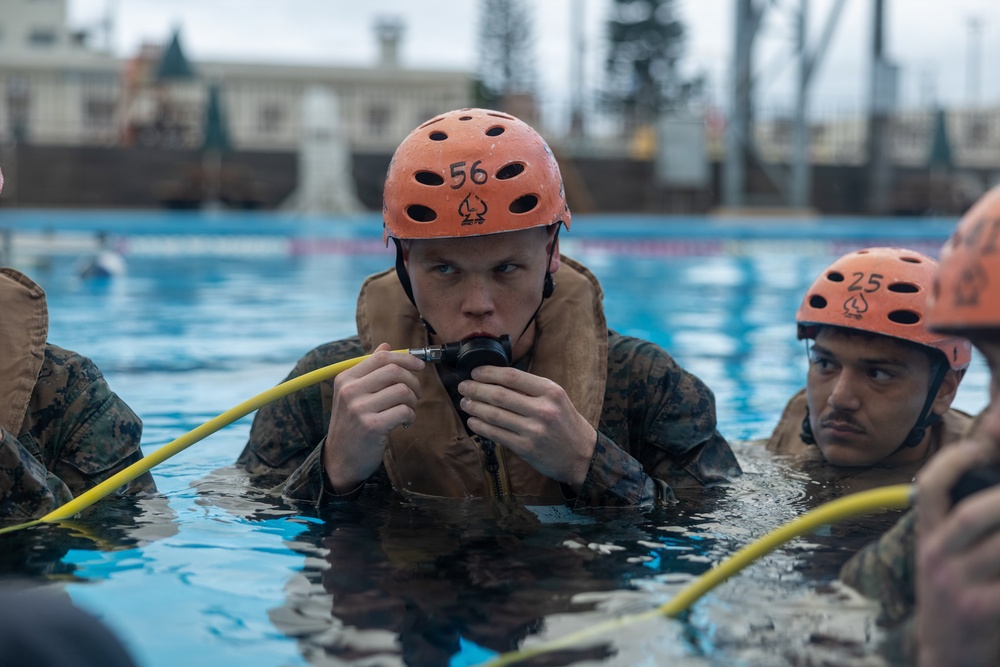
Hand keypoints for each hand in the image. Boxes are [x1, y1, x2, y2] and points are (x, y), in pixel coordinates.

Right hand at [323, 343, 423, 492]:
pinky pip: (404, 411)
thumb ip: (369, 369)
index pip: (381, 357)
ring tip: (407, 411)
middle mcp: (350, 390)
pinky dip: (410, 416)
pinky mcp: (372, 426)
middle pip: (394, 371)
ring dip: (412, 401)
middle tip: (415, 394)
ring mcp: (359, 408)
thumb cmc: (352, 424)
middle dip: (413, 381)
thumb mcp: (353, 394)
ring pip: (402, 391)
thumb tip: (386, 344)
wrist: (340, 459)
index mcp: (345, 378)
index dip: (405, 358)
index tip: (419, 366)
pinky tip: (404, 423)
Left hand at [458, 365, 596, 491]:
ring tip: (465, 403)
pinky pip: (496, 434)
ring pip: (494, 414)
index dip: (489, 373)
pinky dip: (480, 427)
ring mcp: (534, 430)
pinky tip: (473, 421)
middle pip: (499, 395)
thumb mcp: (557, 399)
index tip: (475, 372)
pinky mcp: (526, 448)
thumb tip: (496, 379)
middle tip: (463, 386)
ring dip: (475, 407)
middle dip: (476, 389)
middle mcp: (543, 409)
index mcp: (550, 391)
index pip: (512, 376)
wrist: (581, 455)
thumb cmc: (566, 423)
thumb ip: (531, 389)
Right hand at [915, 439, 999, 666]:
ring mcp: (958, 588)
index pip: (928, 489)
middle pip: (969, 516)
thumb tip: (989, 488)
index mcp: (927, 538)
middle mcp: (936, 559)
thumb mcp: (945, 558)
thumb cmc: (956, 598)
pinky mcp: (982, 612)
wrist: (949, 655)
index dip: (952, 461)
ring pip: (998, 548)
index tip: (978, 447)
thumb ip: (962, 523)